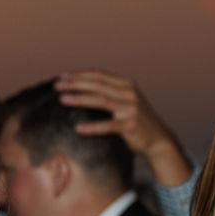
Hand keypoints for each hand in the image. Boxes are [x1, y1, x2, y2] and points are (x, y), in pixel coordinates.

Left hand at [55, 70, 191, 186]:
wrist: (158, 140)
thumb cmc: (134, 122)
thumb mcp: (123, 102)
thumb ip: (107, 94)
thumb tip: (80, 90)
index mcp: (125, 84)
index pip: (98, 74)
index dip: (78, 74)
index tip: (61, 77)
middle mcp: (129, 93)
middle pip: (97, 84)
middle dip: (75, 83)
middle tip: (56, 85)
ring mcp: (131, 108)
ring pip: (101, 100)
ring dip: (79, 98)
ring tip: (62, 99)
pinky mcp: (130, 125)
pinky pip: (108, 125)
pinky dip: (92, 127)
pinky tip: (77, 128)